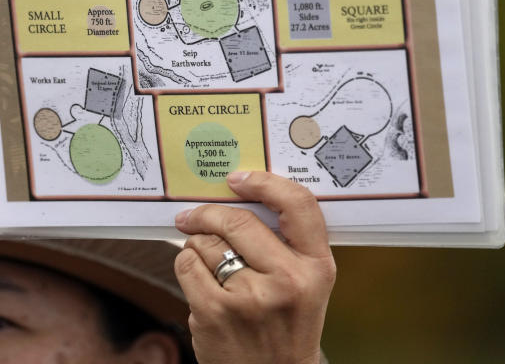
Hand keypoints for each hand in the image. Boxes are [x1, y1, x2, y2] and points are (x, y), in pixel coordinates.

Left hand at [173, 171, 334, 363]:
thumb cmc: (287, 325)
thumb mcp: (308, 285)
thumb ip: (287, 244)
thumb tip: (241, 197)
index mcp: (317, 268)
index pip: (298, 205)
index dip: (265, 183)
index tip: (239, 179)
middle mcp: (287, 281)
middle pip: (238, 221)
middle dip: (209, 214)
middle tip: (193, 214)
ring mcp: (248, 298)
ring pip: (206, 242)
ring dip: (198, 244)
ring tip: (208, 262)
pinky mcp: (214, 313)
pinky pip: (187, 264)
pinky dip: (187, 264)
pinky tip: (199, 280)